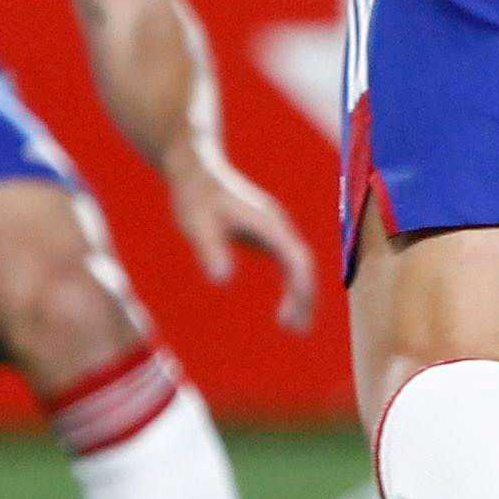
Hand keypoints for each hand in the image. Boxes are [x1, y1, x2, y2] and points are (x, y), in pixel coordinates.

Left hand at [164, 145, 317, 331]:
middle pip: (303, 265)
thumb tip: (222, 280)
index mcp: (268, 224)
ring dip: (300, 296)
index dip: (300, 287)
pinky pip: (288, 264)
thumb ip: (209, 248)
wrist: (194, 168)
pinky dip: (291, 287)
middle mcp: (277, 226)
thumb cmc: (193, 195)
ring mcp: (274, 229)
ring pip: (298, 266)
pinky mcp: (265, 233)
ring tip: (293, 328)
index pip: (296, 259)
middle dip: (305, 298)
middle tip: (298, 331)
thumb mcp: (196, 224)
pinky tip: (281, 310)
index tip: (297, 313)